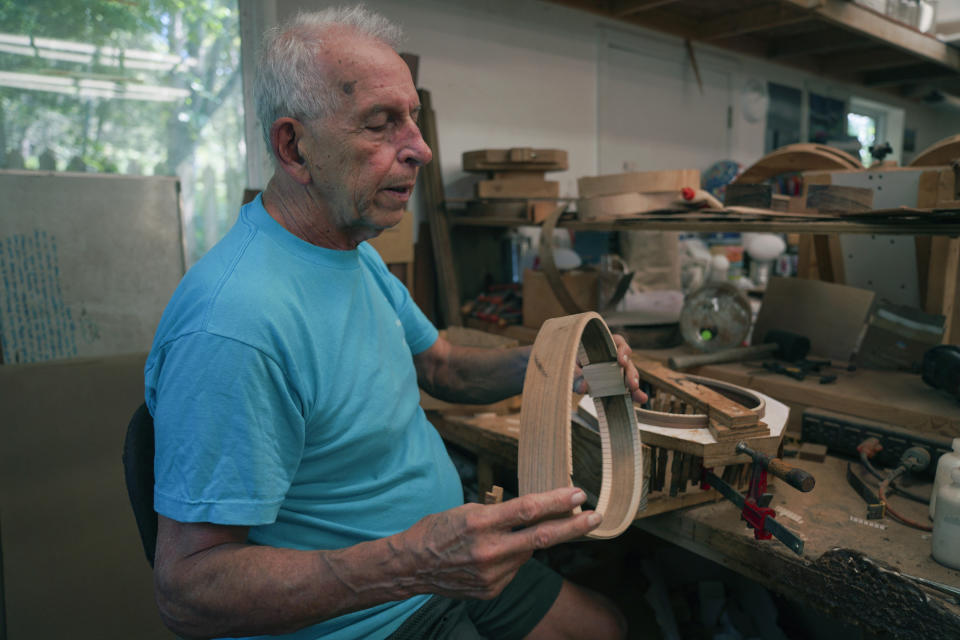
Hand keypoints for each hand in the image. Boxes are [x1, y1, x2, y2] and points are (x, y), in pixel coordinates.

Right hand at [395, 487, 599, 599]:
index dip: (557, 501)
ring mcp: (493, 575)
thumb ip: (501, 514)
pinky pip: (514, 569)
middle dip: (574, 526)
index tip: (579, 494)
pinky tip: (492, 556)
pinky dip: (511, 558)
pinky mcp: (492, 590)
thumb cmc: (438, 530)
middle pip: (543, 537)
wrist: (412, 565)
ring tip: (505, 537)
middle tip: (595, 517)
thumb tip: (534, 514)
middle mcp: (490, 551)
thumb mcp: (467, 511)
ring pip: (527, 553)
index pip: (529, 509)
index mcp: (481, 523)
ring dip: (529, 541)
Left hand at [574, 334, 647, 403]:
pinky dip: (634, 394)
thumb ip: (575, 376)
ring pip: (629, 374)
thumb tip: (583, 388)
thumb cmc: (570, 363)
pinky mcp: (616, 382)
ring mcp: (616, 370)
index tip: (621, 362)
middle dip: (630, 373)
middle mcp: (612, 356)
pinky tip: (641, 399)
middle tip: (631, 384)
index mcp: (603, 345)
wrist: (566, 371)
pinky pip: (627, 387)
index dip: (622, 351)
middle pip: (627, 362)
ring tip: (637, 395)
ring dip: (633, 384)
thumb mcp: (569, 367)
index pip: (618, 342)